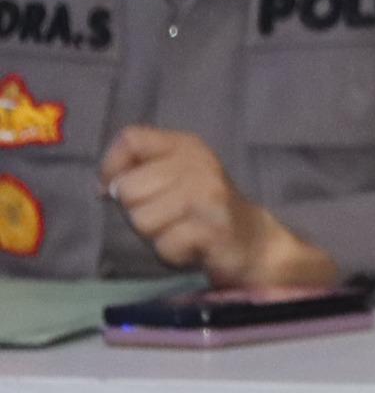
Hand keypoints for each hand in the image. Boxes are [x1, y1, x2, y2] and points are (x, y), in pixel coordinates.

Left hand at [100, 125, 336, 286]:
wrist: (253, 244)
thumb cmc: (201, 211)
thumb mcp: (172, 179)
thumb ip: (138, 172)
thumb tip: (102, 188)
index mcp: (187, 146)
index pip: (131, 139)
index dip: (112, 166)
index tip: (117, 189)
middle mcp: (199, 164)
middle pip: (128, 187)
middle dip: (137, 211)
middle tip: (167, 217)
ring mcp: (209, 195)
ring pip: (141, 219)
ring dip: (154, 235)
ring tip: (179, 231)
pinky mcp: (214, 228)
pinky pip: (164, 245)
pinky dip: (172, 253)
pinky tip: (191, 247)